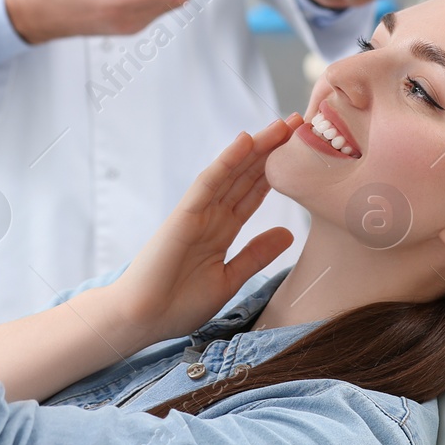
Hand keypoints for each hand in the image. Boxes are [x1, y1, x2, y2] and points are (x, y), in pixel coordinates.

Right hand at [104, 115, 300, 345]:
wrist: (142, 320)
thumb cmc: (178, 304)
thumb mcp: (229, 279)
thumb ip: (255, 254)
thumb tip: (288, 234)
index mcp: (223, 229)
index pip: (254, 192)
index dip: (277, 171)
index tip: (302, 152)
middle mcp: (212, 214)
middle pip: (247, 175)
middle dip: (273, 150)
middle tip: (301, 123)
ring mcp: (198, 212)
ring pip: (232, 172)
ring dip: (256, 147)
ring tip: (282, 125)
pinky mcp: (183, 215)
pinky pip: (208, 183)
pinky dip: (226, 161)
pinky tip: (245, 142)